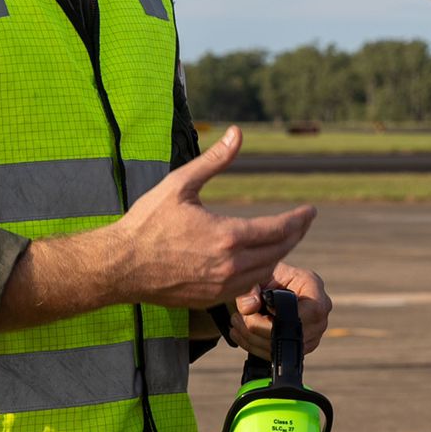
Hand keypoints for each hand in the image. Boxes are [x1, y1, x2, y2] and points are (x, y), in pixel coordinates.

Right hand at [108, 127, 315, 309]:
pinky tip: (259, 260)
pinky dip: (260, 272)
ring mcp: (222, 286)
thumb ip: (215, 159)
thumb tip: (238, 132)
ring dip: (280, 254)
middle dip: (295, 235)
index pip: (279, 229)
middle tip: (304, 222)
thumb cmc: (147, 222)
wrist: (120, 266)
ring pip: (266, 271)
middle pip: (279, 251)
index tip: (310, 211)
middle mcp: (231, 265)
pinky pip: (248, 287)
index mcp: (227, 236)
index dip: (299, 220)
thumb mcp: (180, 184)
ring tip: (285, 238)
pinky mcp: (212, 300)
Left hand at [234, 262, 332, 358]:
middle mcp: (319, 309)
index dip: (284, 318)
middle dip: (259, 330)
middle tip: (237, 318)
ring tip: (236, 324)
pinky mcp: (302, 345)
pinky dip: (256, 347)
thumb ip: (249, 290)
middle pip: (297, 333)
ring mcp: (314, 330)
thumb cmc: (263, 277)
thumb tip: (249, 309)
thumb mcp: (256, 276)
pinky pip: (279, 355)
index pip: (312, 310)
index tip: (258, 312)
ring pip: (285, 348)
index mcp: (312, 285)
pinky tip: (242, 333)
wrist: (264, 286)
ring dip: (253, 340)